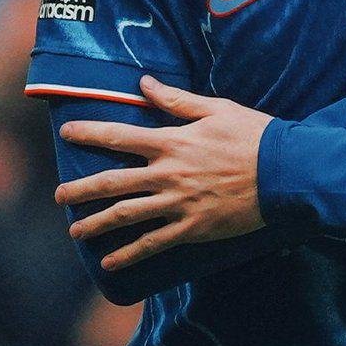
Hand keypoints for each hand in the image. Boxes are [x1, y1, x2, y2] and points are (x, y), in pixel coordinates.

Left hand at [55, 77, 272, 269]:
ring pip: (126, 217)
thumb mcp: (217, 108)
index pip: (119, 136)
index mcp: (172, 142)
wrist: (286, 173)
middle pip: (112, 184)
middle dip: (80, 190)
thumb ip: (176, 100)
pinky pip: (153, 244)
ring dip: (96, 224)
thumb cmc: (254, 136)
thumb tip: (144, 82)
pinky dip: (129, 255)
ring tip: (75, 231)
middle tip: (59, 196)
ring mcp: (178, 205)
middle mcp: (168, 175)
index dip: (89, 133)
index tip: (67, 131)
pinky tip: (110, 263)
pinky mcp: (193, 229)